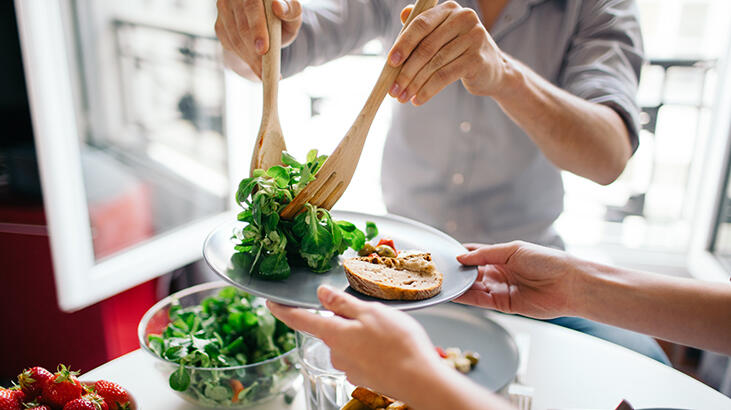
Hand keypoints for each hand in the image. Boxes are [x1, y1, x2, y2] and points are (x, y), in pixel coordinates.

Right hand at [215, 0, 302, 77]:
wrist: (267, 24)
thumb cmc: (282, 18)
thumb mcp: (292, 15)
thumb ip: (292, 10)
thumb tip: (279, 7)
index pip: (252, 6)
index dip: (256, 28)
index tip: (263, 49)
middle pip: (241, 26)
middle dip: (252, 51)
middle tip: (263, 70)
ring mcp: (224, 9)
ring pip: (234, 39)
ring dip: (249, 58)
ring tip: (263, 72)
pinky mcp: (220, 24)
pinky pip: (229, 44)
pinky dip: (243, 58)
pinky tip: (255, 66)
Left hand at [267, 286, 444, 401]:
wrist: (420, 380)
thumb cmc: (398, 344)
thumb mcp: (370, 312)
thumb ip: (342, 303)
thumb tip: (321, 293)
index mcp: (334, 334)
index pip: (299, 320)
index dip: (282, 310)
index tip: (270, 303)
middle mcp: (336, 353)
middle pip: (331, 328)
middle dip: (345, 319)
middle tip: (371, 312)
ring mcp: (350, 368)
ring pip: (349, 341)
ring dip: (362, 333)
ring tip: (389, 330)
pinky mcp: (364, 376)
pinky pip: (362, 355)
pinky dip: (372, 348)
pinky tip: (390, 346)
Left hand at [387, 1, 508, 105]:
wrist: (493, 70)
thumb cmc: (460, 52)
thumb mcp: (442, 36)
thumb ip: (423, 27)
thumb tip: (403, 14)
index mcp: (450, 9)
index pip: (421, 24)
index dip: (403, 44)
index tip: (390, 62)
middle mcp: (464, 18)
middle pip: (426, 47)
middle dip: (406, 71)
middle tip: (393, 89)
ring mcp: (473, 38)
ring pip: (434, 64)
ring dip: (414, 84)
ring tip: (403, 97)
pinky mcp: (477, 59)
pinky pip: (444, 76)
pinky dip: (428, 90)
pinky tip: (418, 100)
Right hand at [455, 241, 580, 318]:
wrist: (568, 284)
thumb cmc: (546, 261)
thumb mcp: (513, 250)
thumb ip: (485, 254)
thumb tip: (461, 257)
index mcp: (502, 256)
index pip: (475, 254)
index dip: (461, 254)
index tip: (444, 255)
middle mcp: (500, 272)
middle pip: (472, 272)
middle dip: (457, 272)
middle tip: (439, 271)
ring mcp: (501, 289)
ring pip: (474, 287)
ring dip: (460, 286)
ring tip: (443, 283)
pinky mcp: (504, 305)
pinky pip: (481, 301)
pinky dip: (467, 298)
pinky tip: (455, 294)